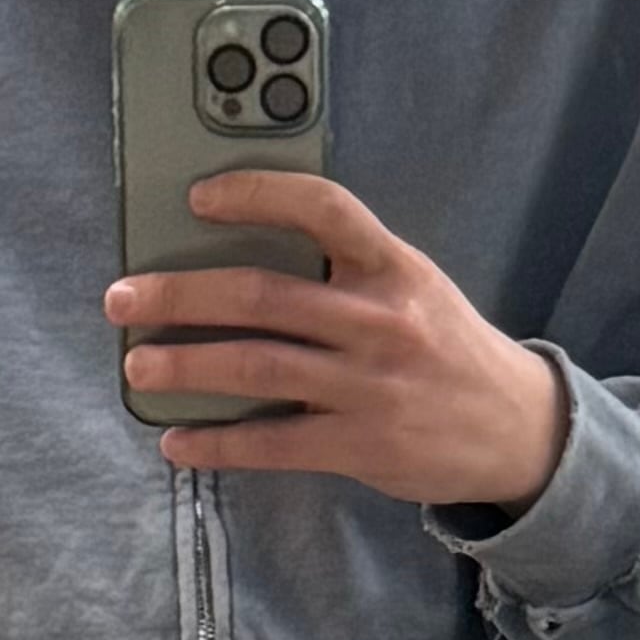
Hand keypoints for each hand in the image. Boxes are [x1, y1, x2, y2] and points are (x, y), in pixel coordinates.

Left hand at [104, 174, 568, 507]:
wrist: (515, 429)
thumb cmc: (447, 350)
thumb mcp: (413, 287)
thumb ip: (347, 270)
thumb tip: (247, 261)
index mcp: (391, 265)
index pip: (321, 207)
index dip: (256, 194)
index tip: (197, 197)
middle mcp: (378, 320)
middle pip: (261, 295)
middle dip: (180, 295)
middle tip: (123, 297)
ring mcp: (367, 385)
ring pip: (256, 367)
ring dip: (185, 366)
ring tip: (137, 367)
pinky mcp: (359, 444)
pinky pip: (272, 443)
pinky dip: (217, 443)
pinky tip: (178, 442)